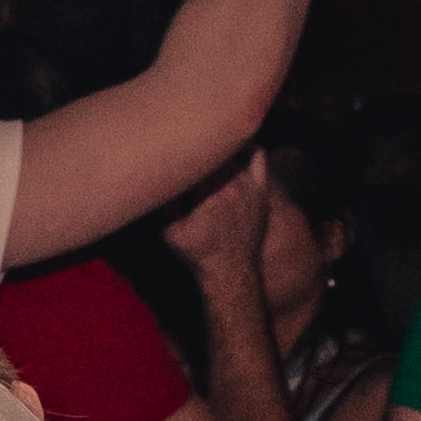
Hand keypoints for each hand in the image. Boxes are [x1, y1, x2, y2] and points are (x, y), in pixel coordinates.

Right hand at [170, 148, 270, 272]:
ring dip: (216, 152)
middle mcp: (234, 185)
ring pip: (232, 151)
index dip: (180, 153)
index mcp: (210, 194)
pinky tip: (232, 153)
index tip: (171, 156)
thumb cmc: (198, 253)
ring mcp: (250, 185)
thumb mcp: (170, 232)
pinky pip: (257, 156)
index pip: (195, 157)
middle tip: (185, 158)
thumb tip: (159, 174)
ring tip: (203, 159)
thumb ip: (165, 202)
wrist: (231, 272)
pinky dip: (244, 148)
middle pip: (214, 150)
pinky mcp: (260, 189)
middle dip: (197, 152)